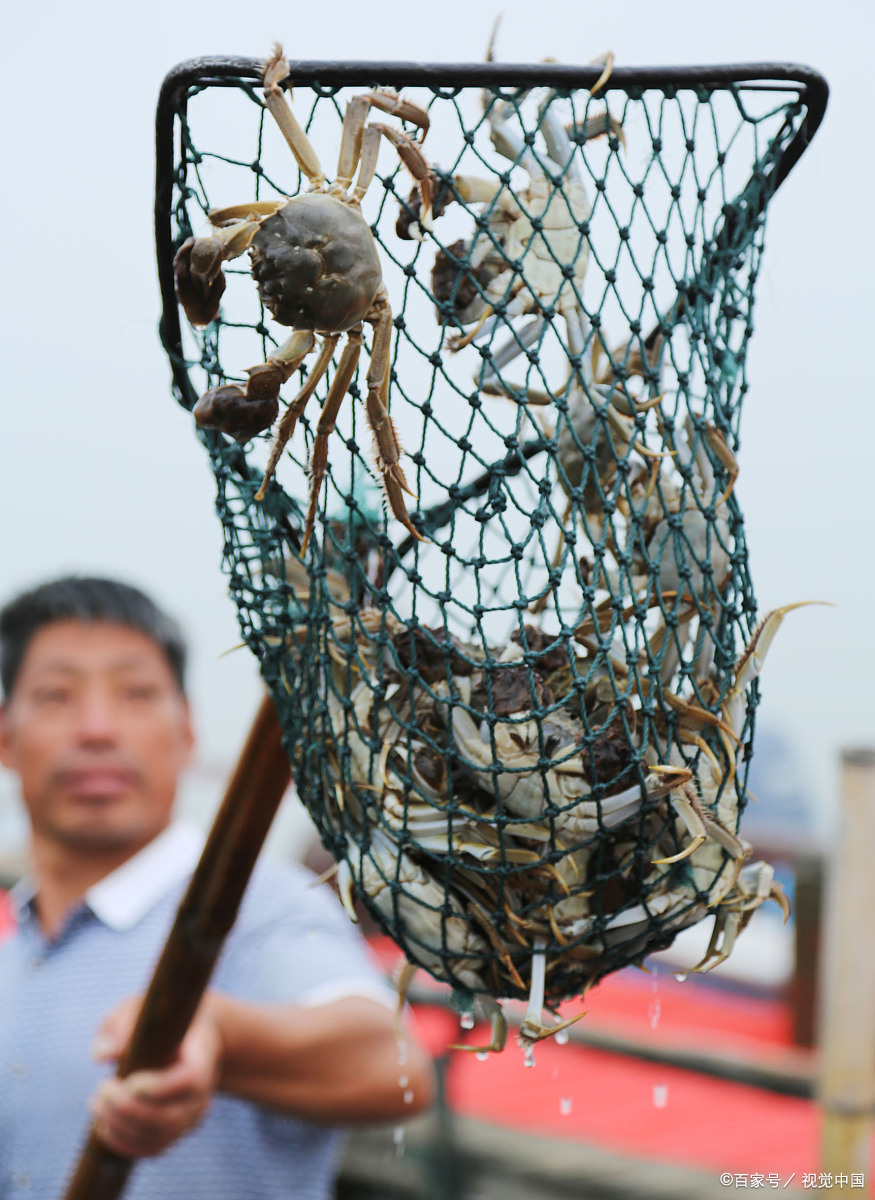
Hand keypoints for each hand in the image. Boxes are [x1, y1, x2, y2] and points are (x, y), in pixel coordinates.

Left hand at [89, 995, 223, 1157]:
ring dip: (120, 1126)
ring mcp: (190, 1117)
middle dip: (127, 1109)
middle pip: (169, 1117)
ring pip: (157, 1137)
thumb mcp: (142, 1008)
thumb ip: (122, 1024)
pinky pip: (152, 1148)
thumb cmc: (161, 1020)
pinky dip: (124, 1143)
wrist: (190, 1038)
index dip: (159, 1087)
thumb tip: (103, 1055)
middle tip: (101, 1088)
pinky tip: (103, 1125)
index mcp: (201, 1057)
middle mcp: (201, 1094)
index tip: (129, 1080)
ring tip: (96, 1103)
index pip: (189, 1080)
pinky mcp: (175, 1131)